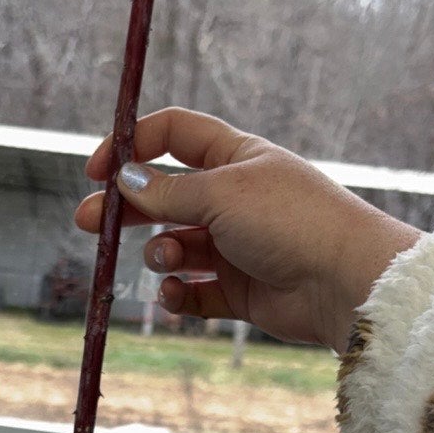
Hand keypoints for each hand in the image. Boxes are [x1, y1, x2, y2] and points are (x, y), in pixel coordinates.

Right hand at [74, 107, 418, 355]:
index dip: (132, 146)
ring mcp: (237, 245)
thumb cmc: (292, 221)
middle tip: (87, 223)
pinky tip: (174, 297)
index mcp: (235, 157)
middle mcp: (234, 198)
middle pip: (164, 195)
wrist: (347, 282)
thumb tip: (124, 181)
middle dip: (125, 209)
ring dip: (159, 254)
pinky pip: (194, 292)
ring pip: (175, 246)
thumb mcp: (221, 194)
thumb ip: (167, 192)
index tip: (97, 169)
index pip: (174, 135)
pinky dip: (178, 295)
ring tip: (168, 262)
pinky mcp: (241, 291)